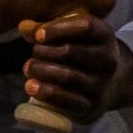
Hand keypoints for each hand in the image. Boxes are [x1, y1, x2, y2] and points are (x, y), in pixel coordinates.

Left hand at [16, 12, 132, 125]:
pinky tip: (31, 86)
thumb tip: (23, 27)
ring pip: (67, 76)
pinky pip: (67, 101)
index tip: (38, 35)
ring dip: (41, 70)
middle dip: (44, 51)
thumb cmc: (82, 51)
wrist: (108, 85)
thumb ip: (46, 28)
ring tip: (29, 68)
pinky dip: (45, 93)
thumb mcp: (71, 34)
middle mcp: (108, 60)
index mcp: (105, 36)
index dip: (57, 28)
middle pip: (70, 51)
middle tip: (34, 53)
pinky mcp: (90, 106)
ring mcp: (101, 85)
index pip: (85, 26)